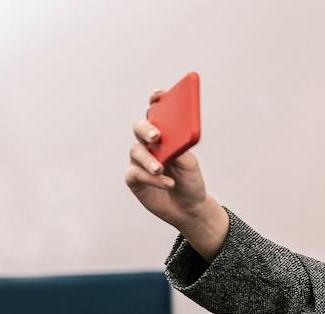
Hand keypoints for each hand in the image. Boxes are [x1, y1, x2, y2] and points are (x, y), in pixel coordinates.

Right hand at [124, 89, 226, 259]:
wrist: (190, 207)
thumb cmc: (190, 180)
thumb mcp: (189, 163)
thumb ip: (179, 148)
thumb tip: (171, 139)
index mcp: (165, 135)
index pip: (157, 112)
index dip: (156, 100)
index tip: (159, 95)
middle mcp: (149, 144)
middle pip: (140, 128)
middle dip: (146, 129)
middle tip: (156, 136)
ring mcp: (139, 161)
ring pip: (136, 151)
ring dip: (149, 160)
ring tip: (161, 169)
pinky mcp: (134, 179)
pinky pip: (136, 174)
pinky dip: (152, 179)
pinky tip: (167, 183)